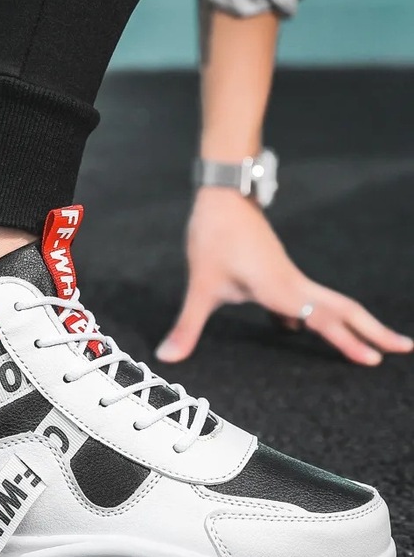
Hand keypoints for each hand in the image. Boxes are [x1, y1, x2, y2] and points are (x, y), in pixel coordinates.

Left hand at [156, 187, 413, 365]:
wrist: (222, 195)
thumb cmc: (213, 236)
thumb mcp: (200, 286)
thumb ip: (187, 325)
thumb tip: (167, 357)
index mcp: (281, 289)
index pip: (323, 320)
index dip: (347, 341)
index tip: (375, 360)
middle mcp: (292, 283)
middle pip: (342, 308)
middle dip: (372, 330)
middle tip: (403, 348)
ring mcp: (288, 276)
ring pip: (329, 301)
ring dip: (351, 322)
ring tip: (369, 342)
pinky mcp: (277, 272)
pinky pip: (305, 298)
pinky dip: (314, 316)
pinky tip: (297, 330)